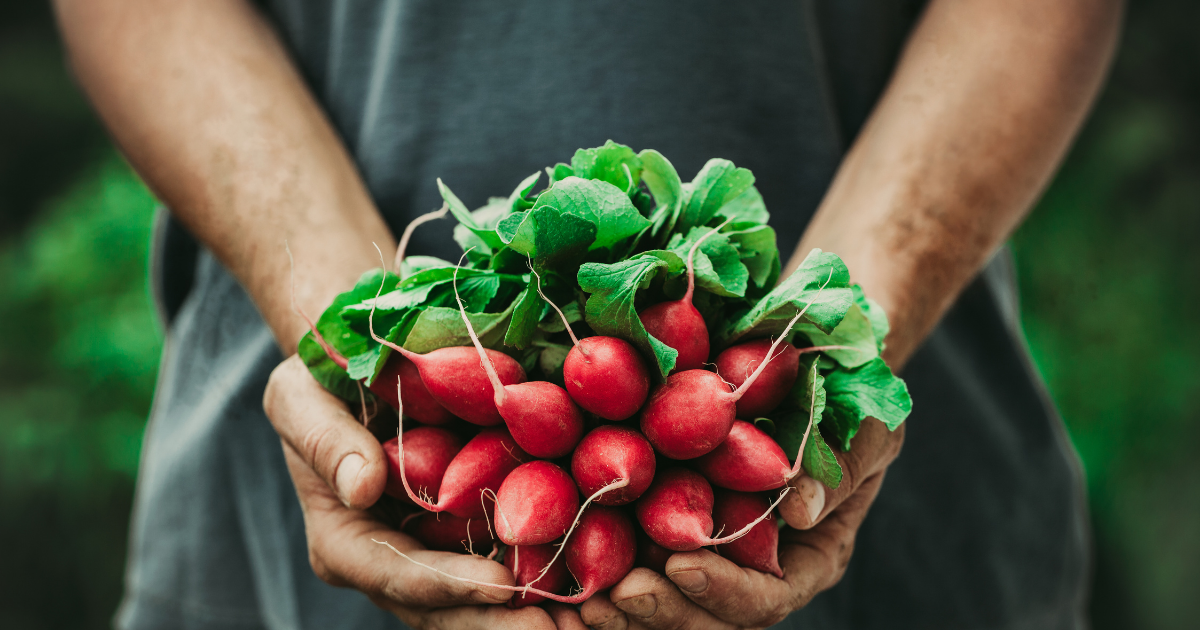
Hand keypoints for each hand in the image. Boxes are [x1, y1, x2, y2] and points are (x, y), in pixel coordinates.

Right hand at [264, 355, 566, 629]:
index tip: (500, 584)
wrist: (360, 364)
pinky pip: (505, 563)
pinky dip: (542, 576)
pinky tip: (587, 580)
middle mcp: (388, 562)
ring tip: (577, 620)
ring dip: (525, 615)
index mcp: (343, 540)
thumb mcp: (301, 396)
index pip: (395, 574)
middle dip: (495, 622)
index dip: (447, 584)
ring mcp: (431, 554)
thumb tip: (361, 487)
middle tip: (552, 629)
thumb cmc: (321, 379)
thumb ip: (325, 440)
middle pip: (442, 608)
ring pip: (477, 603)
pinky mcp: (468, 535)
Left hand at [580, 418, 902, 629]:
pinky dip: (593, 559)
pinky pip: (625, 550)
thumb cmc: (849, 393)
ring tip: (581, 596)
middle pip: (704, 616)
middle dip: (661, 611)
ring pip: (661, 598)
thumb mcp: (866, 423)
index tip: (682, 563)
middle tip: (615, 596)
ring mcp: (702, 545)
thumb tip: (801, 508)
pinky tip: (558, 554)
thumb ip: (842, 467)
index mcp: (803, 556)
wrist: (803, 357)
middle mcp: (750, 565)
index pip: (764, 597)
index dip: (723, 591)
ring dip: (619, 604)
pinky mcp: (656, 518)